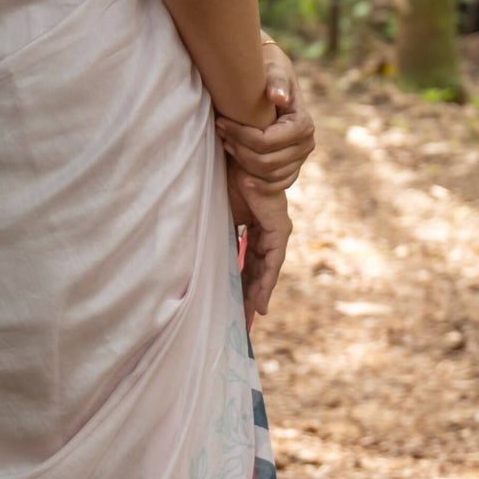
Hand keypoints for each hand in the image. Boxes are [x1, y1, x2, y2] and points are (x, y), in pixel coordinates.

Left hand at [216, 41, 315, 189]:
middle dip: (238, 149)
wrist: (275, 81)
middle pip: (265, 162)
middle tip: (220, 132)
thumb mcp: (273, 68)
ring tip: (227, 143)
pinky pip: (277, 186)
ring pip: (268, 176)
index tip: (220, 122)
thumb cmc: (271, 71)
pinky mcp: (293, 168)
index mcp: (303, 124)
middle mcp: (307, 144)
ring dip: (243, 163)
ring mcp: (301, 158)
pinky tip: (239, 173)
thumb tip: (277, 97)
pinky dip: (258, 183)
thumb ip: (276, 81)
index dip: (240, 135)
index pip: (266, 141)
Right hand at [226, 164, 292, 329]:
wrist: (237, 157)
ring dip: (256, 295)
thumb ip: (217, 237)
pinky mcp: (279, 228)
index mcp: (253, 228)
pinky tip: (259, 302)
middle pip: (256, 272)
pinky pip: (272, 261)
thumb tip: (199, 262)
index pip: (247, 264)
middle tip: (240, 322)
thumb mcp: (217, 215)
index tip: (233, 308)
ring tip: (248, 318)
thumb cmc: (223, 179)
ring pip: (266, 271)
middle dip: (247, 298)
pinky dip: (266, 282)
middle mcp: (267, 232)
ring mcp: (275, 231)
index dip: (240, 286)